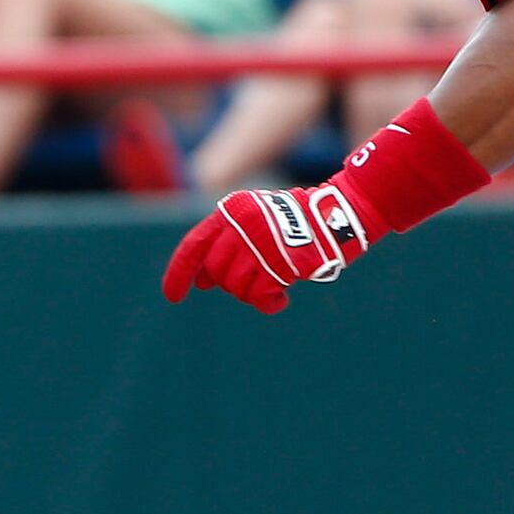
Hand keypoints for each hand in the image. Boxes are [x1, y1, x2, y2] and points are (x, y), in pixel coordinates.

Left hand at [162, 184, 371, 314]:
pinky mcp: (281, 264)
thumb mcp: (255, 219)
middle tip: (256, 279)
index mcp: (231, 211)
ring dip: (253, 292)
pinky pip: (260, 297)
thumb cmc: (297, 219)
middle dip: (231, 283)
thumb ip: (227, 243)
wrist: (340, 212)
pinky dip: (268, 303)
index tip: (173, 296)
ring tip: (273, 283)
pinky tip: (279, 298)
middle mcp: (242, 226)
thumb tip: (202, 280)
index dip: (179, 273)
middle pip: (217, 272)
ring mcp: (261, 245)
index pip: (194, 246)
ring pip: (236, 286)